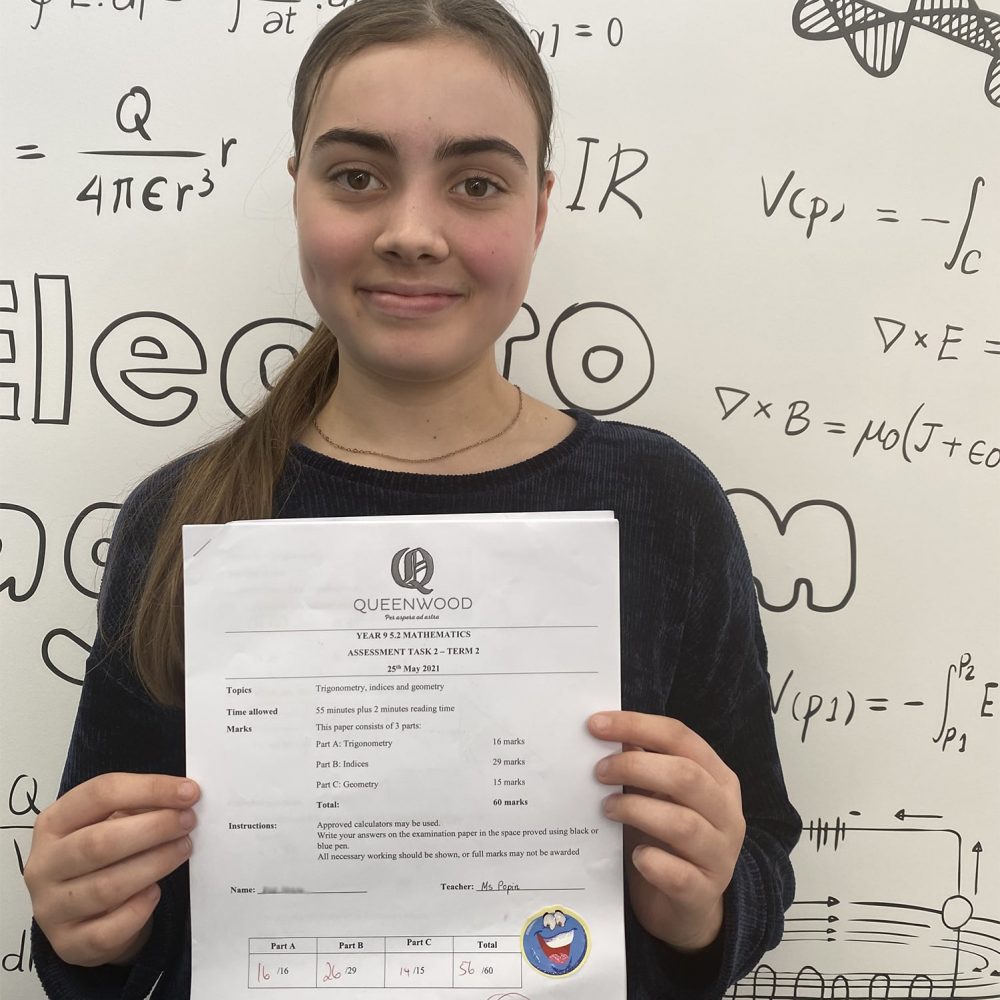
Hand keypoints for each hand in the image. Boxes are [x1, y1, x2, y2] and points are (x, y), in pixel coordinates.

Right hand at [24, 773, 199, 967]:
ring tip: (183, 849)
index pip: (99, 794)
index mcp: (53, 823)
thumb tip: (182, 798)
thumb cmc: (103, 858)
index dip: (149, 789)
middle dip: (154, 828)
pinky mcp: (67, 943)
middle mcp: (44, 865)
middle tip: (188, 822)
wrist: (82, 917)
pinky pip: (108, 930)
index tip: (190, 792)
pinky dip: (138, 909)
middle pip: (99, 842)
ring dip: (155, 864)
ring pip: (105, 887)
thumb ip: (140, 808)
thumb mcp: (112, 823)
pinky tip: (155, 892)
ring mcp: (50, 908)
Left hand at [588, 711, 744, 952]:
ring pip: (683, 823)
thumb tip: (606, 733)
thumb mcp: (658, 797)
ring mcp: (720, 855)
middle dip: (635, 767)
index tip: (596, 725)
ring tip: (607, 808)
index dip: (637, 726)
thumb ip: (641, 765)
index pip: (680, 738)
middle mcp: (727, 813)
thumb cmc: (667, 840)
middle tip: (598, 771)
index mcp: (717, 778)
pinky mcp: (704, 893)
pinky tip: (635, 855)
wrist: (689, 908)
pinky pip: (678, 875)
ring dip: (637, 810)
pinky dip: (651, 861)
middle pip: (686, 776)